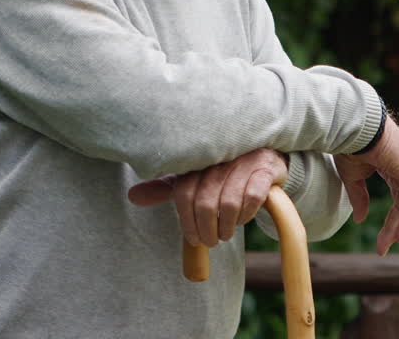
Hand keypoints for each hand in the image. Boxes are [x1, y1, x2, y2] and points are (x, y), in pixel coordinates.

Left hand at [127, 148, 288, 246]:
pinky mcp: (264, 169)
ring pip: (228, 203)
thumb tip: (133, 196)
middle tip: (211, 241)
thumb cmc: (223, 172)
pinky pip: (252, 198)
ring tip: (225, 233)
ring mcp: (242, 163)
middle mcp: (218, 159)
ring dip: (226, 226)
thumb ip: (167, 188)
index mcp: (197, 160)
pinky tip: (243, 218)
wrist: (264, 157)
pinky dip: (246, 214)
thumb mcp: (193, 178)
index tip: (193, 239)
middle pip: (204, 202)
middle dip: (206, 230)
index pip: (183, 193)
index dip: (186, 221)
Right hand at [334, 117, 398, 255]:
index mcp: (396, 165)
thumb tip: (361, 220)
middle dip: (395, 226)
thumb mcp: (353, 176)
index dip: (392, 220)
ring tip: (391, 243)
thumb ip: (359, 197)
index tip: (382, 241)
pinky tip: (398, 233)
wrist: (351, 125)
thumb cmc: (349, 143)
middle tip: (384, 247)